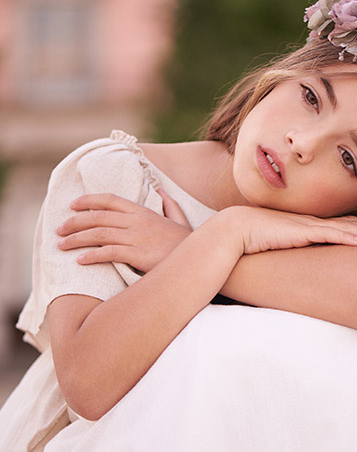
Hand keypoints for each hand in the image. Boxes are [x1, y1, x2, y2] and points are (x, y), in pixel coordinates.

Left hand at [57, 189, 191, 271]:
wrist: (200, 261)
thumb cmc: (189, 244)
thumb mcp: (180, 220)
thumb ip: (170, 205)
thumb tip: (162, 191)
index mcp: (143, 212)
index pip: (110, 200)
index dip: (89, 201)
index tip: (72, 205)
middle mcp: (137, 222)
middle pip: (98, 217)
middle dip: (75, 222)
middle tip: (59, 229)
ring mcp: (137, 238)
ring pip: (99, 234)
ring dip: (77, 239)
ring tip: (62, 245)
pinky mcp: (138, 255)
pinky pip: (109, 253)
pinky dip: (92, 256)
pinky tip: (80, 260)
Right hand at [222, 206, 356, 253]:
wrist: (235, 230)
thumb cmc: (254, 240)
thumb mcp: (282, 246)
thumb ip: (296, 251)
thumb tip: (305, 265)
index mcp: (311, 226)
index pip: (345, 225)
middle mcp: (314, 223)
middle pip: (353, 224)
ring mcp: (309, 226)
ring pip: (347, 229)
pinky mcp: (301, 232)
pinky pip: (329, 235)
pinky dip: (347, 237)